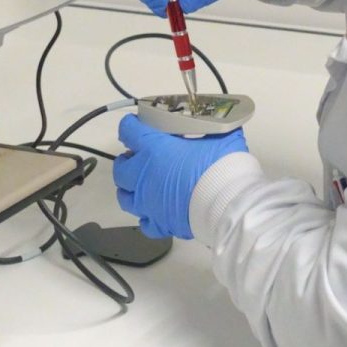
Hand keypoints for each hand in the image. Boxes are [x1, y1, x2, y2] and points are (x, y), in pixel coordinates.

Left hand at [114, 114, 248, 238]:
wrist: (226, 203)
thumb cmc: (219, 165)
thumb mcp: (218, 136)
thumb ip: (210, 129)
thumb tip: (219, 123)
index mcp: (154, 149)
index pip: (129, 132)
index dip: (130, 126)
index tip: (134, 125)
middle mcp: (143, 176)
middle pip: (121, 168)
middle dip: (126, 162)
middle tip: (137, 158)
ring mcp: (148, 202)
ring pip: (124, 197)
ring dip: (129, 189)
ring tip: (139, 185)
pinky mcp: (159, 223)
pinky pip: (144, 222)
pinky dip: (146, 215)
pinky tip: (153, 211)